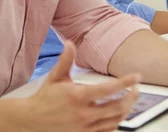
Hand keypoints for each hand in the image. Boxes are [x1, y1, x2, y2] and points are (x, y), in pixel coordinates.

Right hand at [25, 41, 140, 131]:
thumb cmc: (44, 99)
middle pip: (117, 108)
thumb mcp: (55, 77)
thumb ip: (65, 60)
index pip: (109, 89)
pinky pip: (107, 131)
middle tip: (136, 89)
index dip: (126, 82)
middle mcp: (83, 114)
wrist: (30, 121)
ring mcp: (85, 128)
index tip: (136, 77)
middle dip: (131, 97)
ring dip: (126, 110)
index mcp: (78, 96)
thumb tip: (70, 43)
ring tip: (130, 100)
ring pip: (115, 121)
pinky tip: (119, 115)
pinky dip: (116, 123)